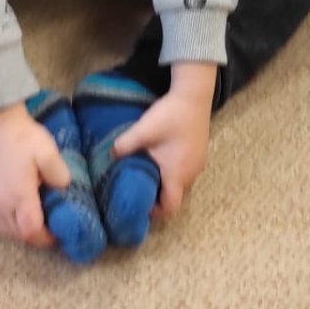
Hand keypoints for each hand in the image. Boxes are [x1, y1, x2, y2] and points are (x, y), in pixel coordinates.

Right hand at [0, 103, 70, 247]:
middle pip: (19, 235)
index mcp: (19, 195)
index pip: (31, 230)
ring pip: (7, 231)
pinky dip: (13, 226)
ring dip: (24, 233)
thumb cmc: (25, 139)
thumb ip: (59, 174)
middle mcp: (2, 204)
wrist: (0, 127)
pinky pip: (0, 223)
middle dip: (37, 238)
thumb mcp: (48, 152)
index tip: (61, 234)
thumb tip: (65, 190)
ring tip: (40, 224)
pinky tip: (24, 215)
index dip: (46, 238)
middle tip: (54, 230)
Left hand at [111, 64, 213, 219]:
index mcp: (177, 174)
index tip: (140, 206)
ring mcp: (198, 164)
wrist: (195, 96)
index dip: (155, 212)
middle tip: (139, 189)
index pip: (170, 207)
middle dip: (158, 198)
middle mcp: (190, 174)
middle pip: (175, 197)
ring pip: (181, 184)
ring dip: (166, 184)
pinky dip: (173, 173)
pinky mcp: (200, 153)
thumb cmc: (171, 116)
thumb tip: (109, 156)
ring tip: (148, 174)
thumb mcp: (143, 130)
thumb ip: (124, 145)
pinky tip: (161, 159)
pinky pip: (185, 172)